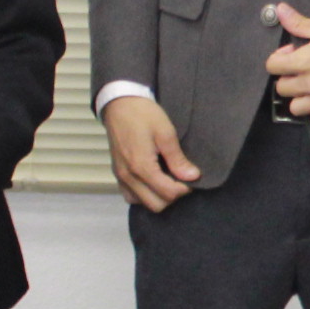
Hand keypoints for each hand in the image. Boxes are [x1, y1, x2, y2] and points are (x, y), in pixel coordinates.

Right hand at [103, 94, 198, 210]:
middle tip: (180, 180)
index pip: (168, 193)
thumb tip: (192, 177)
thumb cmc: (143, 114)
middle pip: (156, 204)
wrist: (120, 103)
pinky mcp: (117, 174)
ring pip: (142, 203)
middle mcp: (128, 176)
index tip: (191, 177)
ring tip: (167, 180)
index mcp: (141, 166)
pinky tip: (153, 181)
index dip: (184, 189)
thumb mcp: (166, 133)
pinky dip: (143, 194)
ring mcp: (120, 176)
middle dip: (172, 196)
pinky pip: (130, 195)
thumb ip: (178, 159)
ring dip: (157, 197)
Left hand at [266, 5, 309, 128]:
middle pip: (282, 88)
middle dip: (288, 77)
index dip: (280, 57)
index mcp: (304, 61)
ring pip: (296, 108)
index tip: (292, 52)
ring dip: (300, 98)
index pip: (272, 66)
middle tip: (302, 69)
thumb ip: (298, 22)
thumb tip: (280, 10)